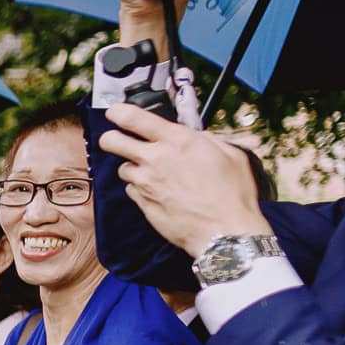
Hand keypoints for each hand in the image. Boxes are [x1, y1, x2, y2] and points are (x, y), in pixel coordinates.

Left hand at [99, 107, 268, 256]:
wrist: (224, 232)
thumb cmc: (232, 195)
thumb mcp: (230, 155)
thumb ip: (206, 140)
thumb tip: (195, 136)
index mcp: (177, 141)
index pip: (133, 118)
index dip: (118, 112)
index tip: (115, 112)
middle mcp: (155, 159)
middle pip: (112, 141)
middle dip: (111, 138)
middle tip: (118, 140)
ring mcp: (145, 183)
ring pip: (122, 168)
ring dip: (133, 168)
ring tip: (153, 173)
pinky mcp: (142, 204)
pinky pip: (131, 190)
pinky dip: (139, 188)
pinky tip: (157, 192)